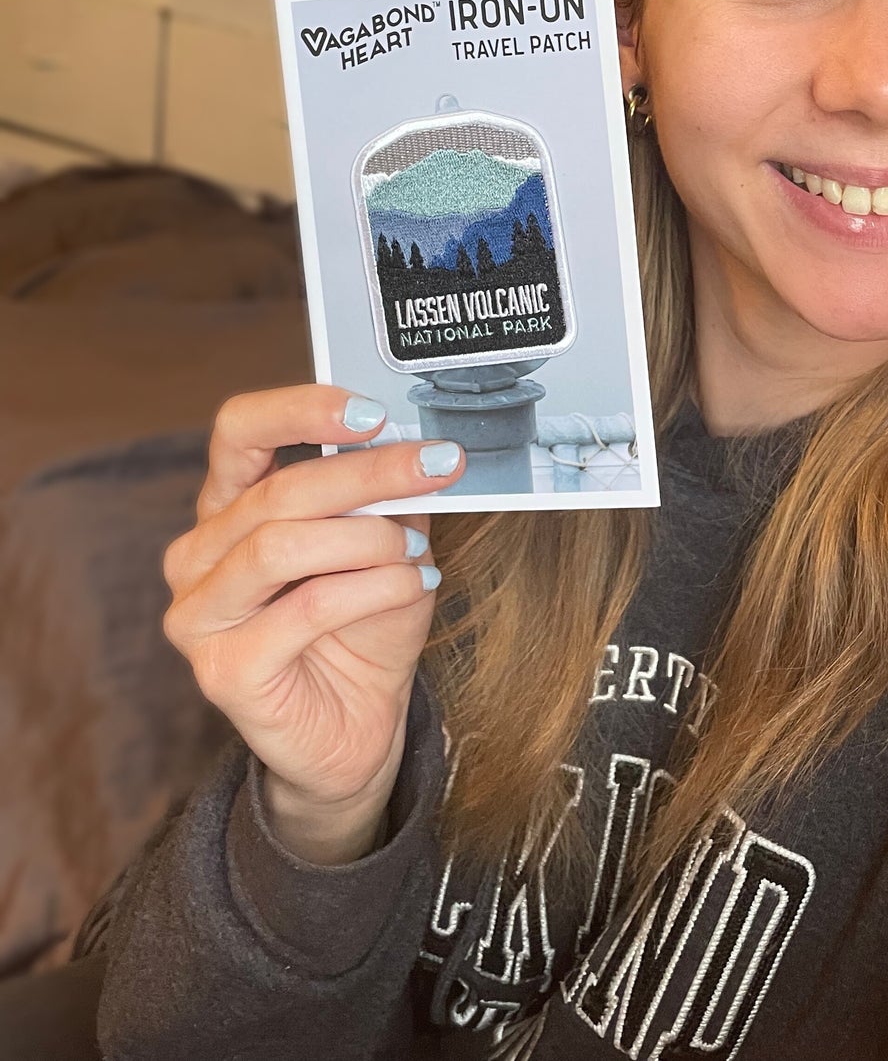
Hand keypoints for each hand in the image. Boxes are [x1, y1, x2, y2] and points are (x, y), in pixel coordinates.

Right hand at [162, 385, 465, 860]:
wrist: (357, 728)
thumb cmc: (364, 627)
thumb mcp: (386, 544)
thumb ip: (385, 497)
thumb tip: (414, 445)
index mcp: (228, 508)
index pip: (239, 431)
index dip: (302, 409)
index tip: (372, 410)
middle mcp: (199, 555)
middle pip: (278, 489)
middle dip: (369, 472)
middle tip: (437, 464)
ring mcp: (200, 616)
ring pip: (282, 544)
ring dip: (367, 537)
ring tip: (417, 547)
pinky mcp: (223, 670)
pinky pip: (305, 608)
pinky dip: (372, 588)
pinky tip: (410, 583)